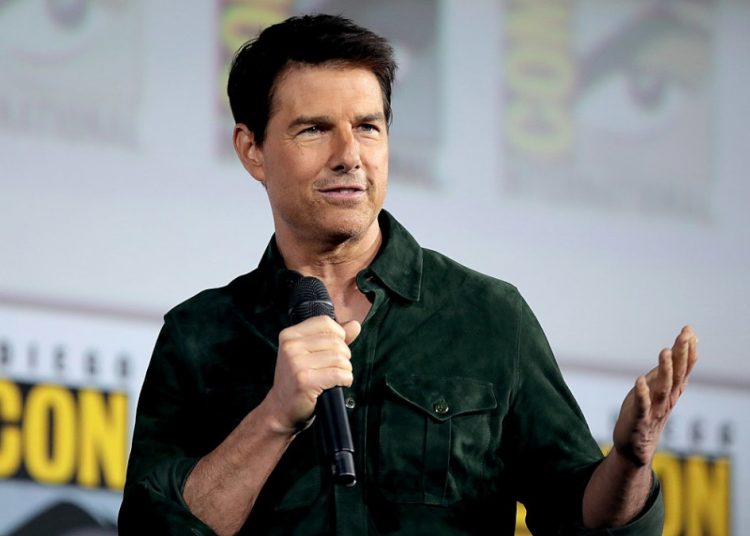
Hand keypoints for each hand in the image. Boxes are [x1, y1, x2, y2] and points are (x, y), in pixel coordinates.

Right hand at [262, 316, 360, 433]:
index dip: (339, 334)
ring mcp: (296, 363)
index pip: (325, 322)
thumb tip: (355, 325)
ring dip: (345, 369)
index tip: (335, 349)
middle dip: (344, 356)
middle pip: (336, 341)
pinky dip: (345, 380)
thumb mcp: (311, 354)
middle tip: (336, 368)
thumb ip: (333, 337)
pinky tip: (338, 384)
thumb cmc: (298, 380)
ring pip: (339, 358)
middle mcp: (291, 346)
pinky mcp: (305, 380)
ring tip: (336, 377)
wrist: (280, 409)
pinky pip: (338, 374)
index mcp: (289, 335)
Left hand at [612, 325, 697, 466]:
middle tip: (684, 335)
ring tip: (665, 352)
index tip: (689, 330)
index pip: (684, 369)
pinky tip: (639, 381)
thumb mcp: (656, 390)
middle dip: (682, 355)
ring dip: (665, 370)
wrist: (635, 447)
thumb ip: (665, 373)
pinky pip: (642, 406)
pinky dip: (642, 394)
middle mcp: (667, 400)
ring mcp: (654, 411)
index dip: (688, 350)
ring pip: (663, 388)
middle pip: (678, 375)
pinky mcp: (639, 420)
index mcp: (671, 392)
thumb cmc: (645, 414)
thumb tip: (674, 349)